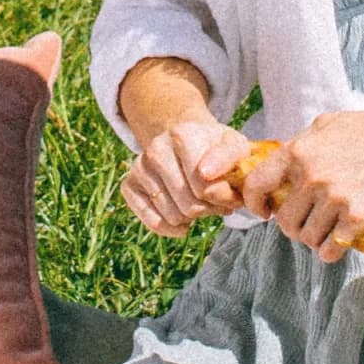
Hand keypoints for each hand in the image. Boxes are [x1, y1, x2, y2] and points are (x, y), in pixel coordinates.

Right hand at [122, 114, 254, 236]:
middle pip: (189, 205)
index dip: (225, 199)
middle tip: (217, 201)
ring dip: (193, 219)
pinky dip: (172, 228)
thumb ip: (229, 157)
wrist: (186, 142)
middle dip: (210, 209)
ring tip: (201, 204)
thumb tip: (205, 173)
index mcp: (181, 135)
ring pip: (173, 217)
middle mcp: (155, 150)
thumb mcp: (234, 145)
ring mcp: (140, 168)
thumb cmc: (214, 149)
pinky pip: (153, 222)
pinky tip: (184, 219)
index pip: (204, 187)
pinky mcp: (129, 185)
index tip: (233, 194)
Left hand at [239, 109, 363, 261]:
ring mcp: (334, 198)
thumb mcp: (328, 124)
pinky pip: (330, 249)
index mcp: (298, 152)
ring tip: (324, 233)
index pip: (256, 185)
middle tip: (305, 224)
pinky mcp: (356, 217)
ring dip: (313, 239)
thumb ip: (301, 143)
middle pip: (284, 220)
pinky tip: (336, 246)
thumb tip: (278, 160)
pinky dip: (331, 252)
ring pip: (306, 237)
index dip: (255, 203)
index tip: (264, 212)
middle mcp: (311, 176)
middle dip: (292, 226)